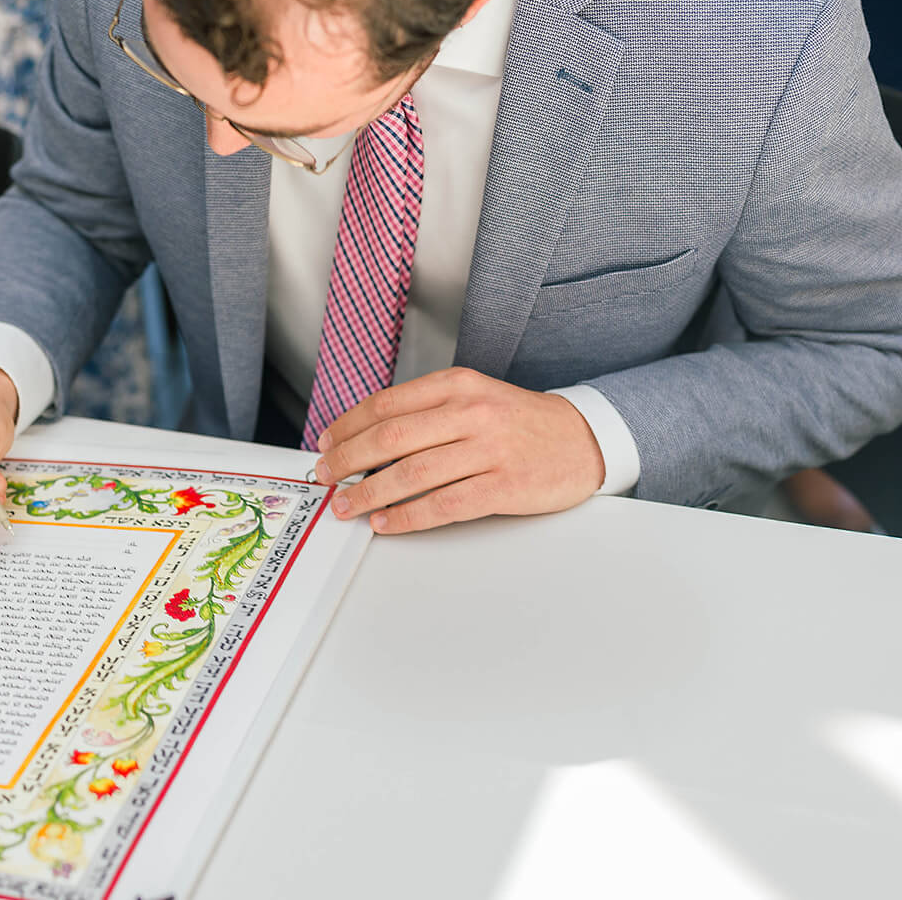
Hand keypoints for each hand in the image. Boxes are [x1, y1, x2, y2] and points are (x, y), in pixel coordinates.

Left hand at [311, 366, 604, 533]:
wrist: (584, 439)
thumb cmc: (519, 422)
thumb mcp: (473, 398)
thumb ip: (426, 412)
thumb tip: (364, 438)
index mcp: (457, 385)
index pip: (385, 404)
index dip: (347, 426)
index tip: (326, 444)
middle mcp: (470, 412)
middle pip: (390, 438)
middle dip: (347, 460)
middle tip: (325, 477)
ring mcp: (489, 449)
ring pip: (411, 473)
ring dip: (369, 493)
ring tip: (346, 506)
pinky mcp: (504, 486)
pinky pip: (443, 504)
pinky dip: (407, 516)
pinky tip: (386, 522)